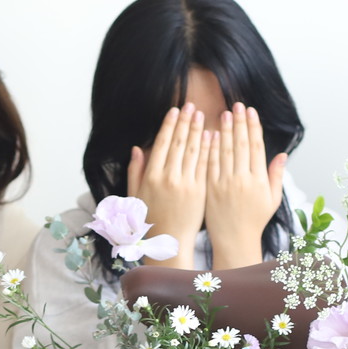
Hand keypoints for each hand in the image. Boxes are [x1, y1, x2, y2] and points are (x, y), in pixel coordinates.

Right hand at [125, 104, 207, 266]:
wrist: (168, 242)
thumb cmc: (150, 219)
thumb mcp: (135, 195)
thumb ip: (135, 171)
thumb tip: (136, 149)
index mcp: (151, 176)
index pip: (162, 143)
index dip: (169, 125)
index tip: (175, 110)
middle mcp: (168, 178)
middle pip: (179, 143)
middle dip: (185, 122)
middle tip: (191, 105)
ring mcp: (186, 185)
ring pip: (193, 151)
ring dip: (198, 131)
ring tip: (202, 115)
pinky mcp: (200, 192)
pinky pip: (205, 165)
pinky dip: (209, 149)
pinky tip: (212, 136)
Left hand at [203, 103, 287, 268]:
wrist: (234, 240)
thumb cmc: (254, 220)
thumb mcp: (272, 199)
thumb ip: (276, 176)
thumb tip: (282, 154)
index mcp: (259, 181)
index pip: (255, 147)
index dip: (253, 127)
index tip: (251, 111)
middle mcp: (242, 180)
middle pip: (240, 145)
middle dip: (239, 122)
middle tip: (237, 105)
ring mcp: (225, 184)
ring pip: (224, 152)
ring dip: (224, 131)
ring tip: (224, 114)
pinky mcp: (210, 189)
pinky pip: (209, 164)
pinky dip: (209, 148)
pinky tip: (209, 134)